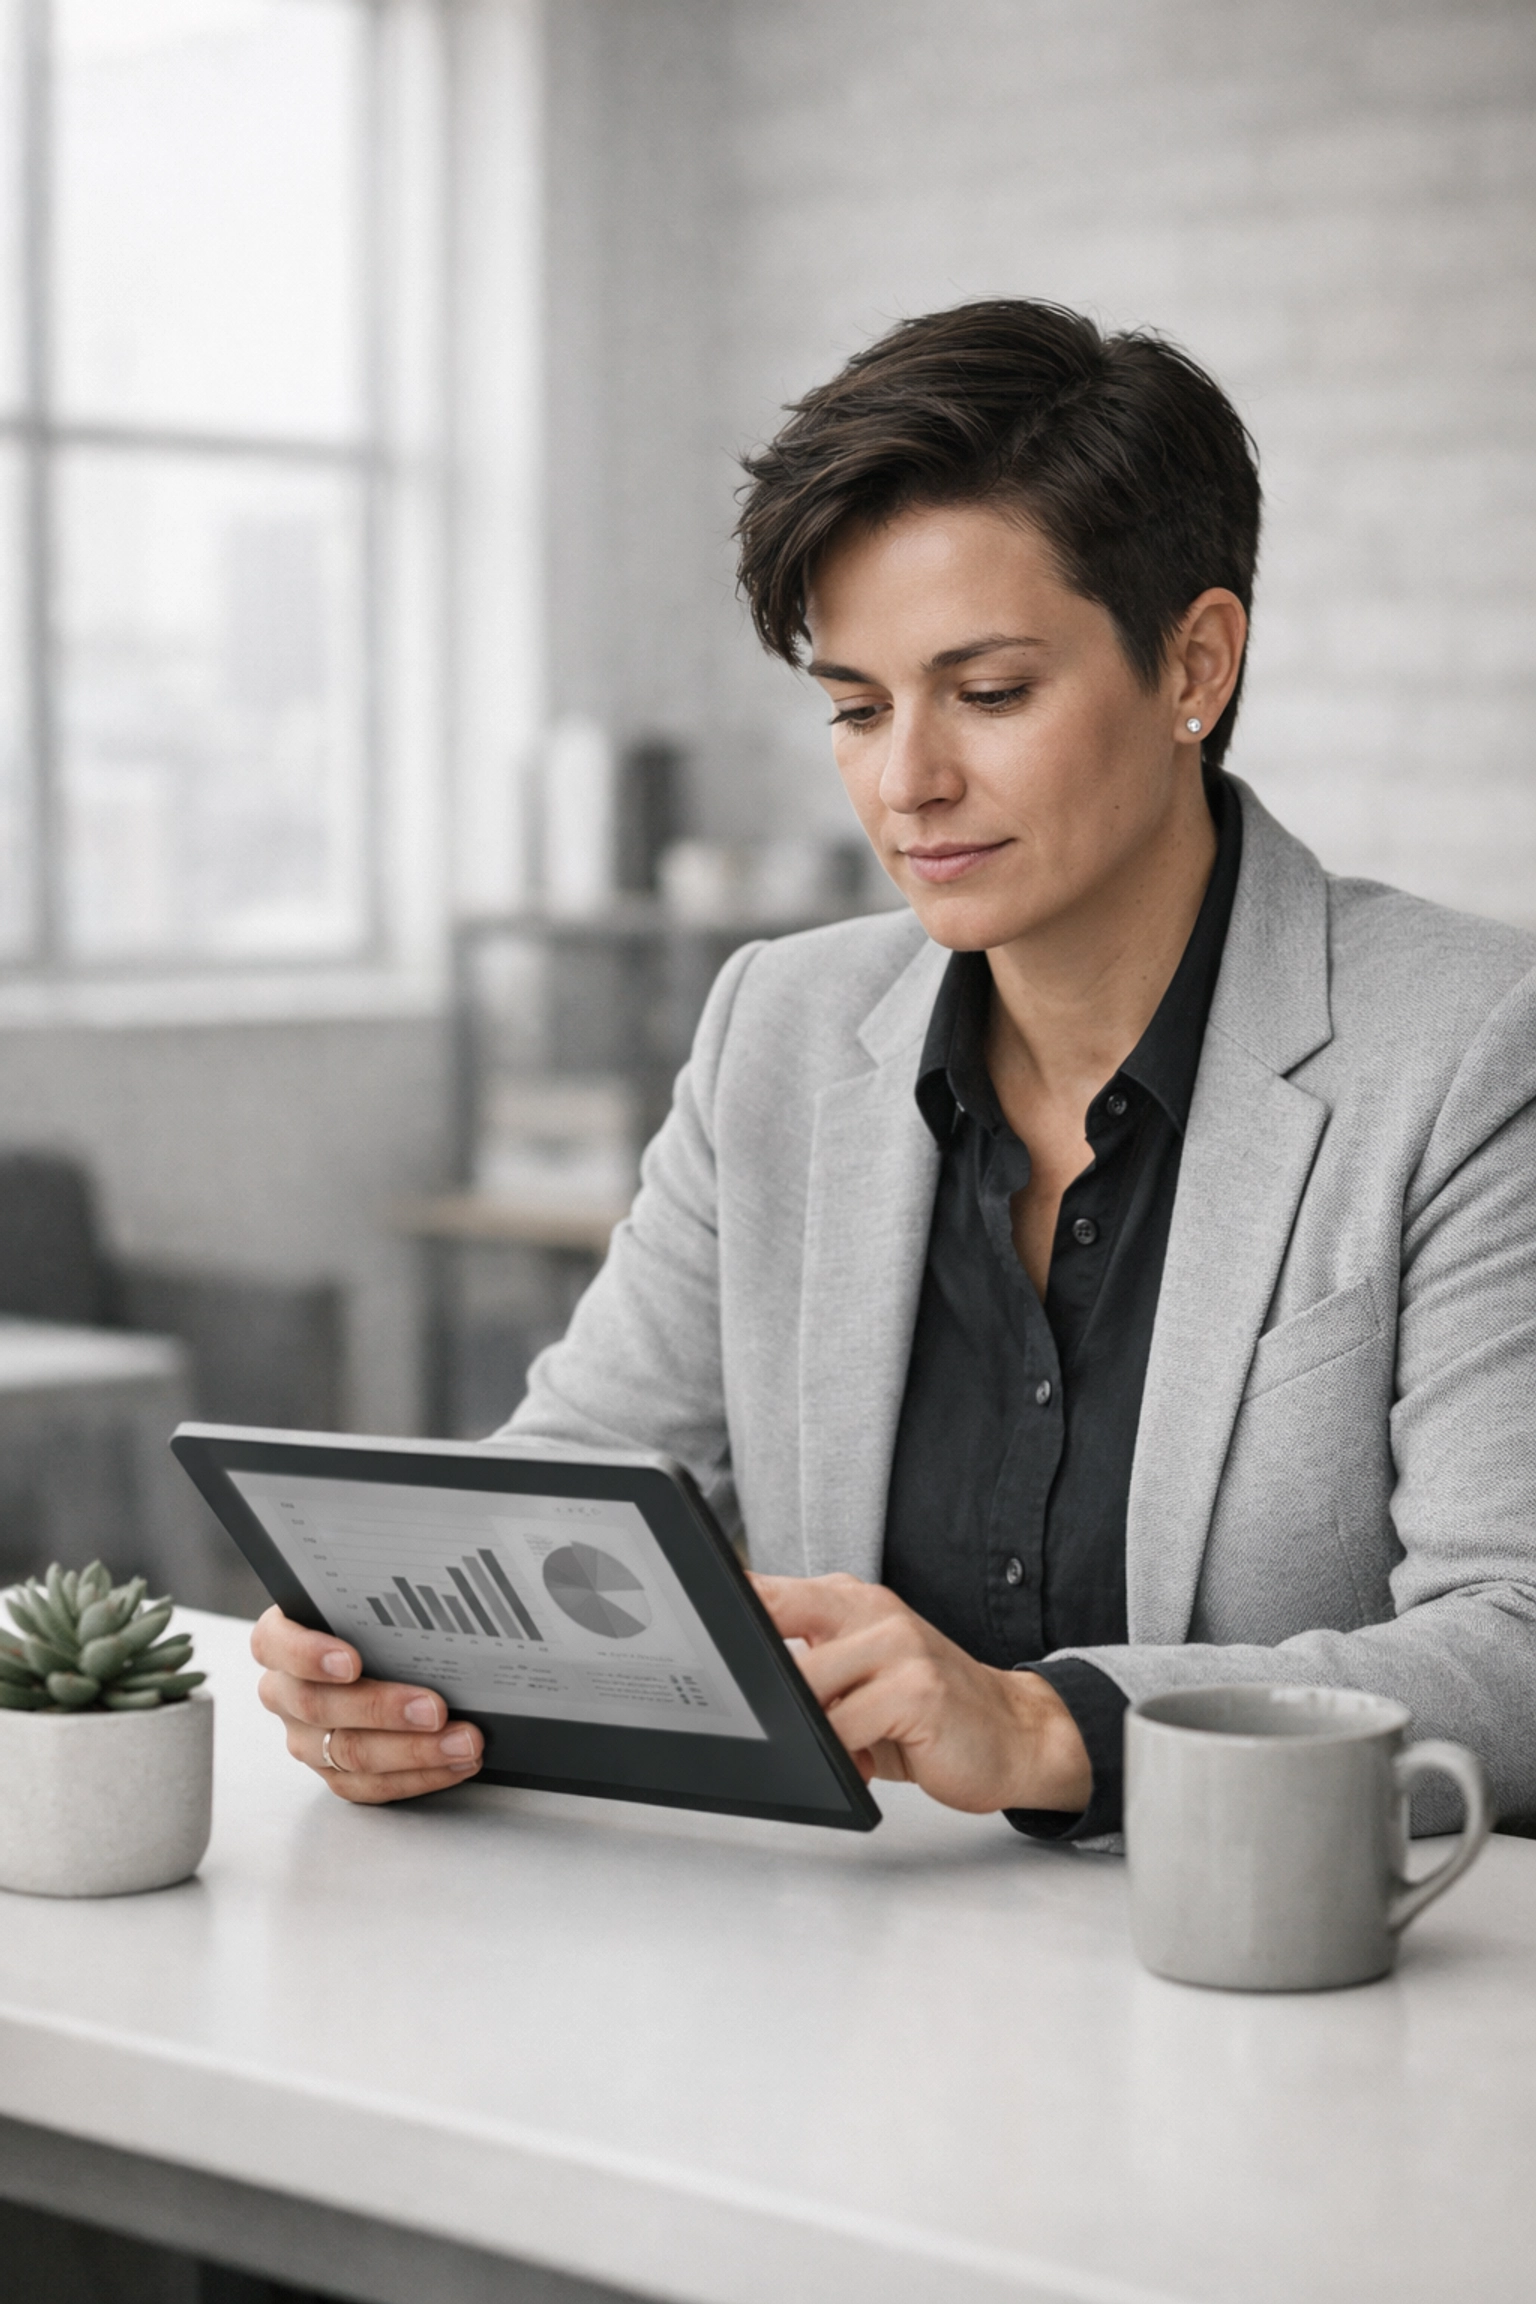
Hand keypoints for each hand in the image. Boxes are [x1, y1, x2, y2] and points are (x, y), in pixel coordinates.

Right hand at [251, 1607, 484, 1803]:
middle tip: (435, 1709)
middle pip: (319, 1707)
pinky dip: (420, 1775)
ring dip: (414, 1751)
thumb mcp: (366, 1603)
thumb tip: (432, 1597)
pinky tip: (455, 1762)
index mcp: (279, 1642)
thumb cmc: (370, 1622)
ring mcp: (306, 1737)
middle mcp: (285, 1692)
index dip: (310, 1655)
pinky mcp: (333, 1772)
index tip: (352, 1662)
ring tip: (462, 1741)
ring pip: (349, 1753)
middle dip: (383, 1710)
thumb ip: (381, 1602)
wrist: (376, 1654)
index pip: (278, 1645)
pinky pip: (370, 1785)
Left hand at [750, 1572, 1091, 1814]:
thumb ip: (808, 1666)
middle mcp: (873, 1611)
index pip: (769, 1592)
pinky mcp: (917, 1690)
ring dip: (808, 1728)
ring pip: (806, 1685)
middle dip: (754, 1675)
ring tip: (840, 1746)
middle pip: (774, 1626)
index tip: (685, 1630)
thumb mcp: (860, 1676)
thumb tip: (735, 1680)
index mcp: (850, 1601)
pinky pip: (844, 1727)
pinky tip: (866, 1765)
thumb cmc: (926, 1711)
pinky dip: (843, 1756)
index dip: (722, 1609)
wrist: (1016, 1732)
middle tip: (750, 1710)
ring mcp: (898, 1646)